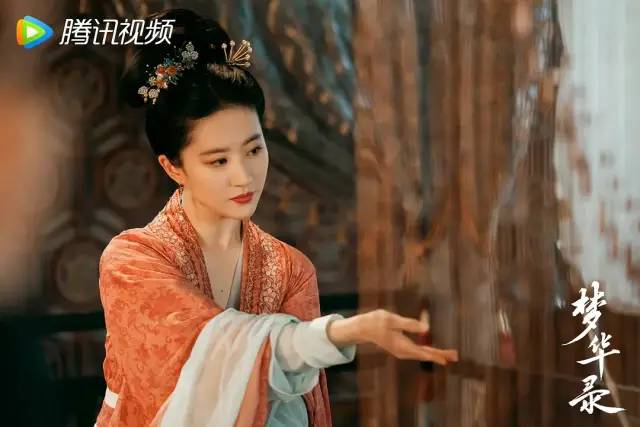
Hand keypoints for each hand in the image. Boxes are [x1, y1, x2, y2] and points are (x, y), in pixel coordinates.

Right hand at [327, 309, 457, 364]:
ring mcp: (401, 351)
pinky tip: (433, 351)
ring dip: (435, 354)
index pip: (423, 352)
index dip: (436, 354)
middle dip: (439, 355)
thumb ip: (409, 324)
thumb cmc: (376, 321)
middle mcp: (403, 351)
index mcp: (402, 345)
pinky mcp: (401, 348)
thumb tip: (426, 328)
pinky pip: (417, 351)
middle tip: (455, 356)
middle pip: (424, 355)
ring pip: (422, 354)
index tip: (447, 358)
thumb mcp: (392, 319)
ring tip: (449, 355)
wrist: (363, 328)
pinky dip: (427, 351)